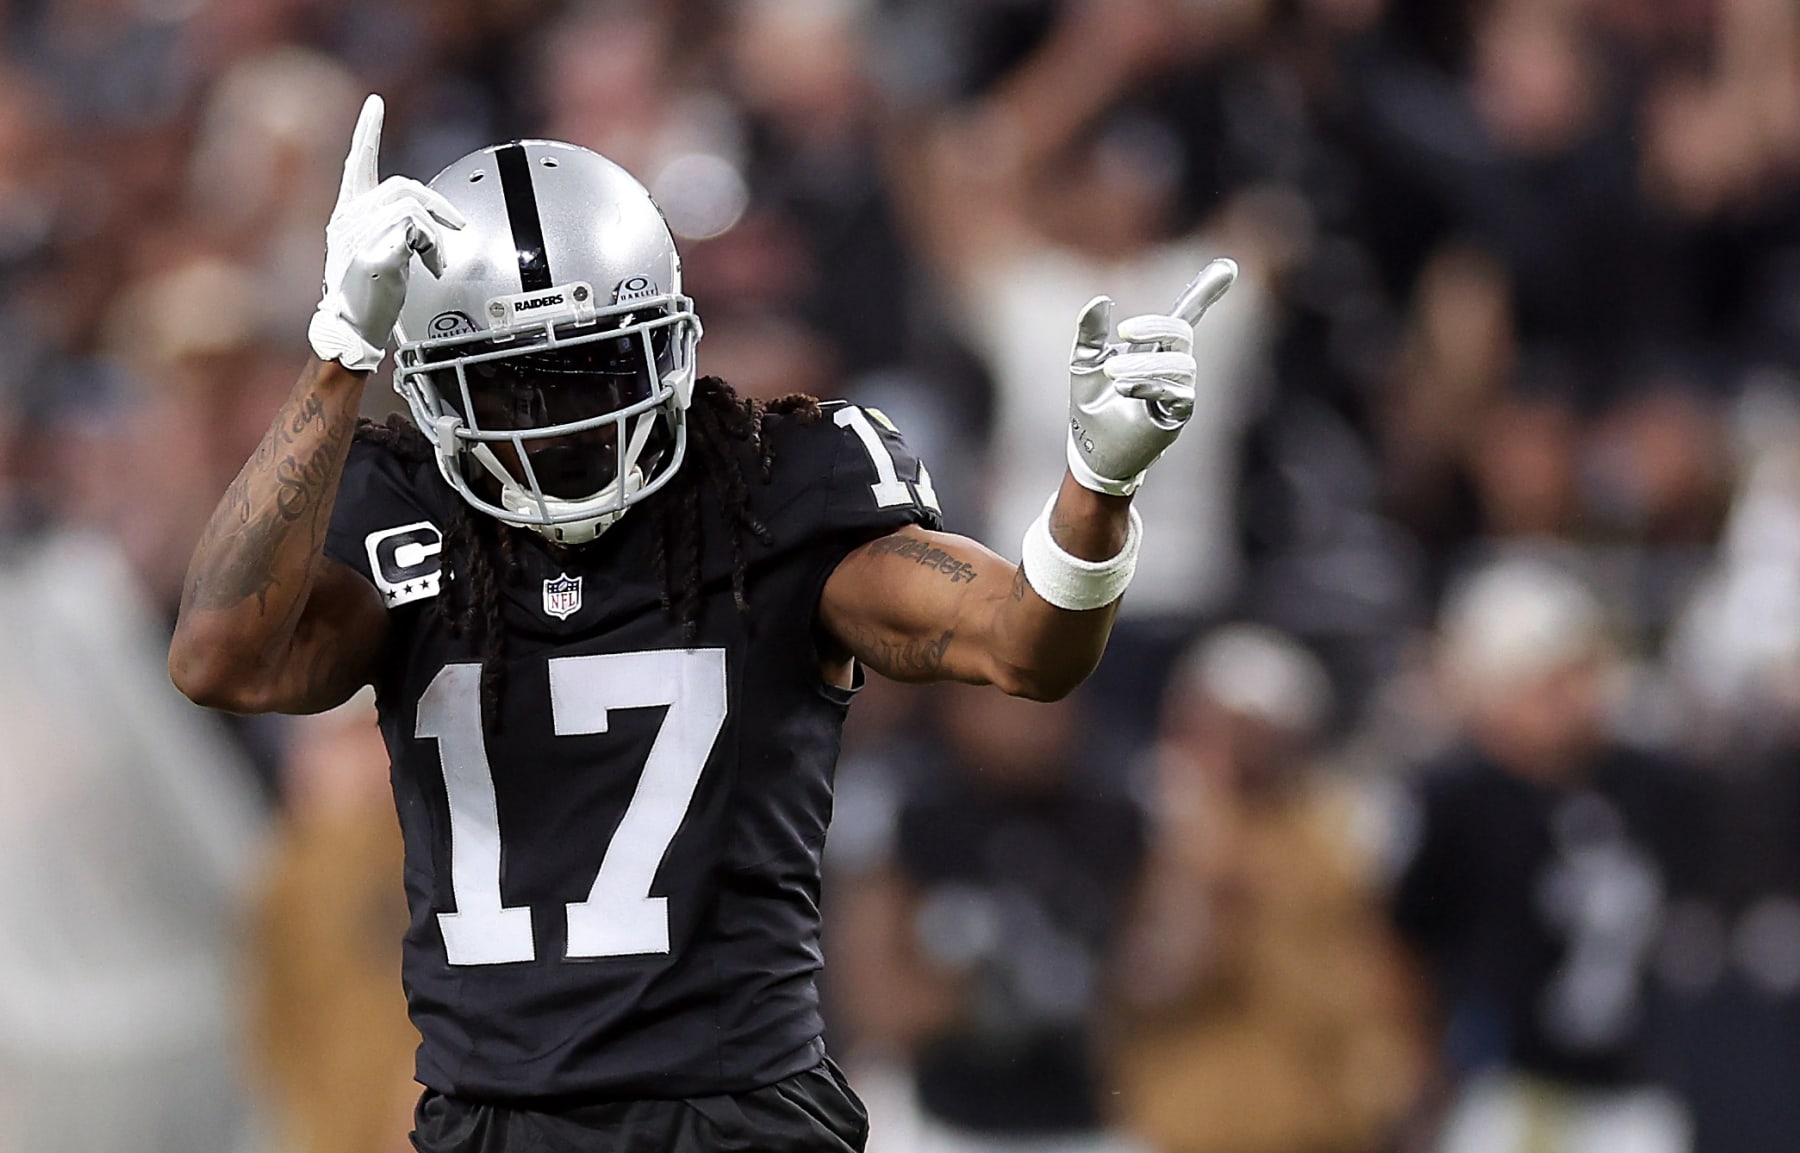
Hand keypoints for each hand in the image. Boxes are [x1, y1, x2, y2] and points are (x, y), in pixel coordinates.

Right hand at [308, 95, 465, 371]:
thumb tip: (426, 219)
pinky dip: (434, 250)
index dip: (366, 130)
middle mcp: (348, 218)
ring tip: (437, 262)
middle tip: (455, 229)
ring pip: (414, 210)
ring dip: (438, 237)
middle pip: (404, 187)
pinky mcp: (374, 256)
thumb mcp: (377, 249)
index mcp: (347, 213)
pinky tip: (431, 269)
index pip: (357, 162)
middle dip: (439, 207)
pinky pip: (417, 234)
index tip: (374, 104)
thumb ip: (393, 226)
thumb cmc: (367, 293)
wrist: (353, 328)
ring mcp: (359, 236)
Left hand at [1065, 258, 1236, 494]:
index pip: (1185, 315)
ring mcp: (1179, 390)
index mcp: (1154, 348)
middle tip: (1124, 332)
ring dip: (1144, 364)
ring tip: (1114, 375)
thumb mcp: (1084, 362)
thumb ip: (1091, 332)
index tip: (1229, 266)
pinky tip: (1126, 389)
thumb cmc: (1090, 407)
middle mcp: (1172, 366)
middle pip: (1182, 332)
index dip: (1206, 292)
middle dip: (1156, 326)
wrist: (1090, 450)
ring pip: (1180, 363)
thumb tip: (1100, 300)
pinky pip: (1179, 394)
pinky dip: (1151, 386)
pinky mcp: (1177, 416)